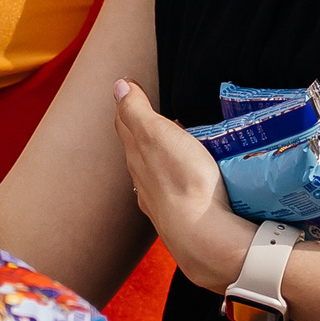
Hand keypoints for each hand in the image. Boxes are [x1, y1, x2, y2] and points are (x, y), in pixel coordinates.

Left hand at [112, 79, 253, 292]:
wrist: (201, 235)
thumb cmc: (182, 179)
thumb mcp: (157, 134)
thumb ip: (136, 110)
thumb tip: (118, 85)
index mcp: (136, 154)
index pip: (126, 123)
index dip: (128, 103)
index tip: (131, 86)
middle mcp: (142, 178)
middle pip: (138, 148)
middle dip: (141, 128)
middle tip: (151, 110)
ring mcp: (159, 200)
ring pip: (153, 171)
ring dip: (160, 154)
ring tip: (175, 141)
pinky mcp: (179, 216)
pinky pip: (171, 189)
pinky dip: (175, 176)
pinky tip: (186, 178)